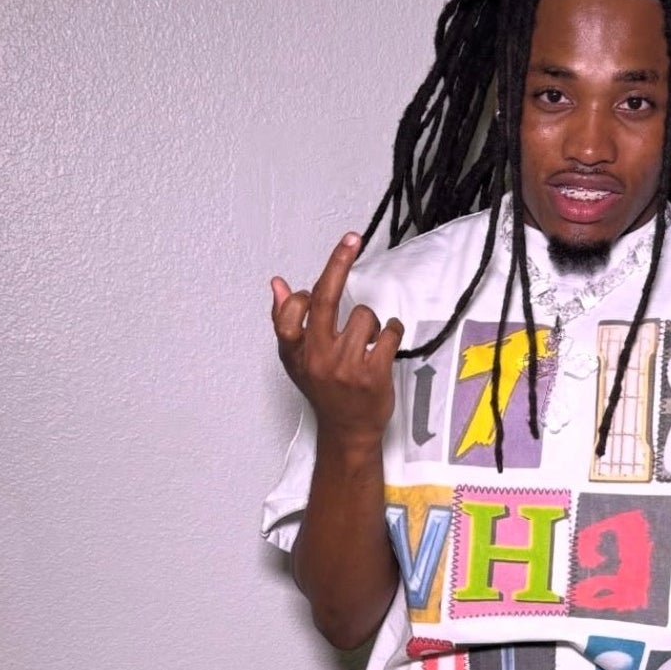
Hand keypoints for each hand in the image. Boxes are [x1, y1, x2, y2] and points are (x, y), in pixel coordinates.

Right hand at [270, 233, 401, 444]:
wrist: (348, 431)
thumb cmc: (324, 390)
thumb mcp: (297, 360)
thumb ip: (285, 321)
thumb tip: (277, 283)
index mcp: (296, 353)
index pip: (291, 311)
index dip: (303, 295)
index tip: (313, 287)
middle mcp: (319, 358)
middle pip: (326, 299)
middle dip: (339, 262)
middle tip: (351, 238)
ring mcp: (347, 367)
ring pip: (364, 316)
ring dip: (372, 324)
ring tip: (367, 343)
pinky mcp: (373, 374)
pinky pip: (390, 333)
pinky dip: (393, 332)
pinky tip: (385, 346)